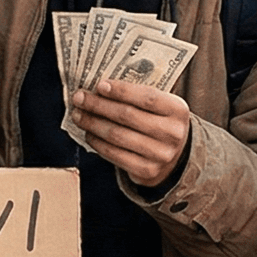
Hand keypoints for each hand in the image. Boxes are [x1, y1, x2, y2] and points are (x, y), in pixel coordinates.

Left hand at [67, 79, 193, 188]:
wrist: (175, 157)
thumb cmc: (160, 123)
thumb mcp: (161, 106)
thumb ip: (138, 96)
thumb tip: (99, 88)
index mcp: (178, 110)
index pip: (147, 97)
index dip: (121, 91)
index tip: (99, 85)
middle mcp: (172, 133)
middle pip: (128, 116)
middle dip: (98, 105)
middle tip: (79, 98)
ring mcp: (161, 154)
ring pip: (118, 135)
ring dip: (93, 124)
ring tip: (78, 115)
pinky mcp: (147, 171)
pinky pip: (115, 155)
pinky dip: (98, 143)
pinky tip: (88, 134)